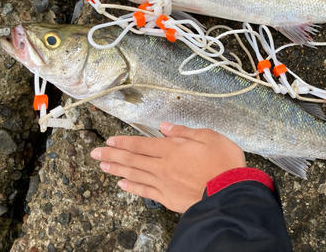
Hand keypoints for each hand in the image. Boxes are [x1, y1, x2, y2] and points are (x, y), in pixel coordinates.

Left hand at [90, 122, 245, 212]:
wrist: (230, 191)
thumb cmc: (223, 162)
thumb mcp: (208, 136)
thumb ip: (183, 132)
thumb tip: (165, 126)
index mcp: (171, 149)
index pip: (140, 144)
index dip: (123, 142)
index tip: (109, 140)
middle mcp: (162, 166)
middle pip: (132, 159)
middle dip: (112, 154)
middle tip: (95, 152)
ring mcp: (163, 184)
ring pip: (134, 174)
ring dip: (116, 169)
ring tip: (103, 165)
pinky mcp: (168, 198)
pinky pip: (144, 192)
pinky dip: (131, 187)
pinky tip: (122, 184)